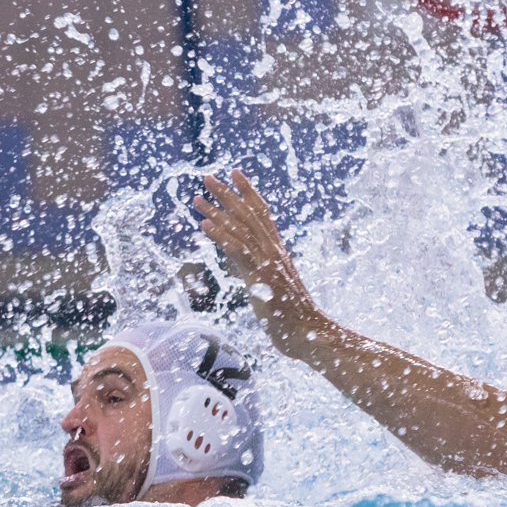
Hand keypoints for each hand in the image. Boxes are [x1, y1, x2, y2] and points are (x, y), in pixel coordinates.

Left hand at [194, 169, 323, 360]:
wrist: (309, 334)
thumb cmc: (292, 316)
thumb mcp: (273, 287)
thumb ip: (261, 270)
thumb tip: (246, 263)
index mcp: (277, 250)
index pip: (262, 212)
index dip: (248, 192)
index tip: (235, 173)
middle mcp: (273, 250)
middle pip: (248, 214)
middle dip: (227, 193)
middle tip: (207, 177)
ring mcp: (268, 262)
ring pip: (240, 228)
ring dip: (216, 212)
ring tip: (197, 198)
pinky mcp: (261, 277)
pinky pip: (238, 251)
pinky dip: (221, 236)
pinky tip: (204, 226)